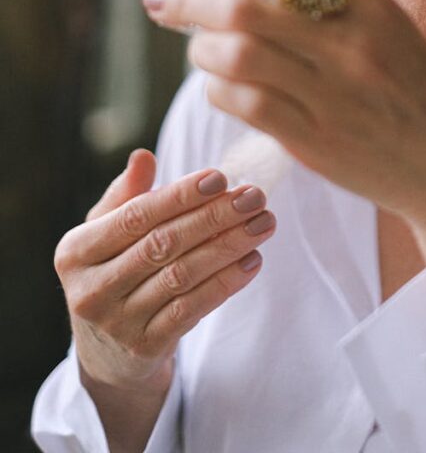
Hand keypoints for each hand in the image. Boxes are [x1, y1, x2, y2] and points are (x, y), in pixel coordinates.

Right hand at [55, 149, 275, 392]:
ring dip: (228, 246)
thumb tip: (143, 157)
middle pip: (163, 244)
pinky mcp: (145, 348)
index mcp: (76, 251)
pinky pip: (192, 309)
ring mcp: (117, 322)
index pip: (135, 216)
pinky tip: (252, 260)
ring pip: (182, 276)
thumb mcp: (106, 234)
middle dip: (214, 217)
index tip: (220, 177)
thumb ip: (126, 195)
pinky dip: (226, 282)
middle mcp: (91, 288)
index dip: (179, 196)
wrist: (106, 355)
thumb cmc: (113, 272)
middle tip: (255, 196)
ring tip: (263, 223)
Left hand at [143, 0, 425, 229]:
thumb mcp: (385, 23)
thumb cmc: (414, 84)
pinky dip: (220, 89)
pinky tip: (221, 84)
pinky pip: (247, 105)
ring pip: (237, 57)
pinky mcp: (317, 142)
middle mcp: (349, 44)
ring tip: (196, 44)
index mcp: (367, 4)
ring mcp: (333, 95)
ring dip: (201, 47)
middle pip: (244, 8)